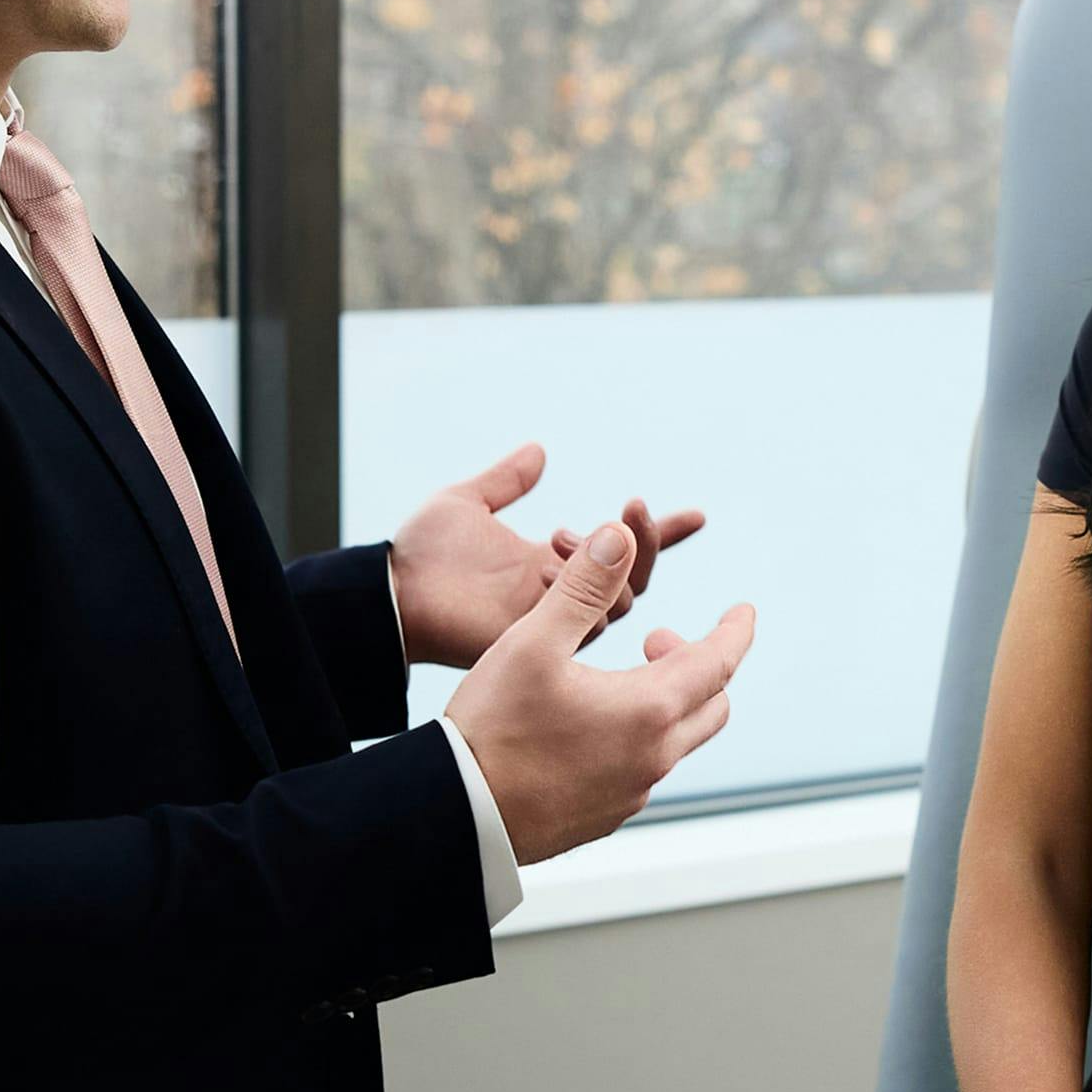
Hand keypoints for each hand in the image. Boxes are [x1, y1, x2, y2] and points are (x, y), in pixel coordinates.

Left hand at [389, 442, 703, 669]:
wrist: (393, 590)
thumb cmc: (423, 553)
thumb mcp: (468, 502)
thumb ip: (506, 480)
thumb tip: (539, 450)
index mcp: (553, 563)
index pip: (622, 550)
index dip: (662, 534)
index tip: (699, 515)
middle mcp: (563, 594)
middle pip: (634, 575)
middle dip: (645, 540)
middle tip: (632, 506)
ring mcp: (555, 619)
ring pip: (621, 599)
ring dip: (610, 560)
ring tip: (563, 533)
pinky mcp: (543, 640)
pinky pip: (589, 619)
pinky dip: (587, 588)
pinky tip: (556, 560)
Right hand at [442, 520, 754, 864]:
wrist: (455, 812)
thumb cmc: (492, 725)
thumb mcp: (533, 641)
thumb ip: (583, 587)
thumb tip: (621, 537)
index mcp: (649, 709)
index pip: (719, 661)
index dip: (735, 630)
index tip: (743, 611)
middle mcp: (653, 757)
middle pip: (712, 705)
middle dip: (698, 663)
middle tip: (655, 639)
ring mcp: (631, 793)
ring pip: (678, 741)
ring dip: (667, 700)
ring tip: (619, 678)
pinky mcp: (605, 817)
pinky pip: (644, 770)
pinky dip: (640, 736)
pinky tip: (592, 725)